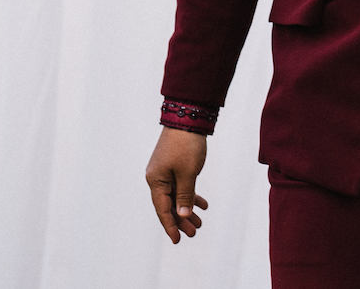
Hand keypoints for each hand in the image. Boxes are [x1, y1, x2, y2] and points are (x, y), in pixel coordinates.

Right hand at [144, 127, 209, 242]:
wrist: (188, 118)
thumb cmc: (186, 146)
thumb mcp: (188, 173)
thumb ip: (185, 195)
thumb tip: (182, 215)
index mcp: (156, 181)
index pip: (163, 209)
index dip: (171, 226)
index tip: (177, 241)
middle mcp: (157, 178)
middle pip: (169, 205)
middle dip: (181, 220)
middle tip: (195, 233)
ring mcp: (165, 172)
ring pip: (176, 196)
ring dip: (187, 209)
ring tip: (200, 223)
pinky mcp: (173, 166)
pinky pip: (181, 186)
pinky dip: (190, 195)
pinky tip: (203, 204)